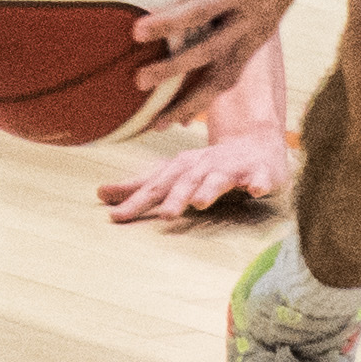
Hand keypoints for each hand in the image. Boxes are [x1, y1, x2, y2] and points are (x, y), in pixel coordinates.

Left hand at [96, 123, 292, 224]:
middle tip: (165, 215)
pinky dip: (258, 183)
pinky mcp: (259, 172)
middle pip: (185, 182)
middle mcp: (202, 166)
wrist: (254, 145)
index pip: (154, 186)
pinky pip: (260, 178)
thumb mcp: (172, 174)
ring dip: (209, 189)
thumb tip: (100, 194)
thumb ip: (140, 186)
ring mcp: (231, 168)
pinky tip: (256, 190)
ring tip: (200, 202)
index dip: (135, 200)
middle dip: (175, 197)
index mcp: (180, 168)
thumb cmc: (206, 165)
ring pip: (219, 179)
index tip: (114, 216)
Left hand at [131, 0, 321, 124]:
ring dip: (191, 101)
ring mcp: (256, 34)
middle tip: (137, 79)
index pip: (204, 9)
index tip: (139, 29)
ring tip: (155, 122)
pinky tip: (176, 114)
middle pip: (213, 55)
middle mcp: (252, 18)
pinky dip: (205, 97)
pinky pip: (228, 76)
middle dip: (177, 72)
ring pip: (224, 78)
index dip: (173, 22)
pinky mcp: (256, 42)